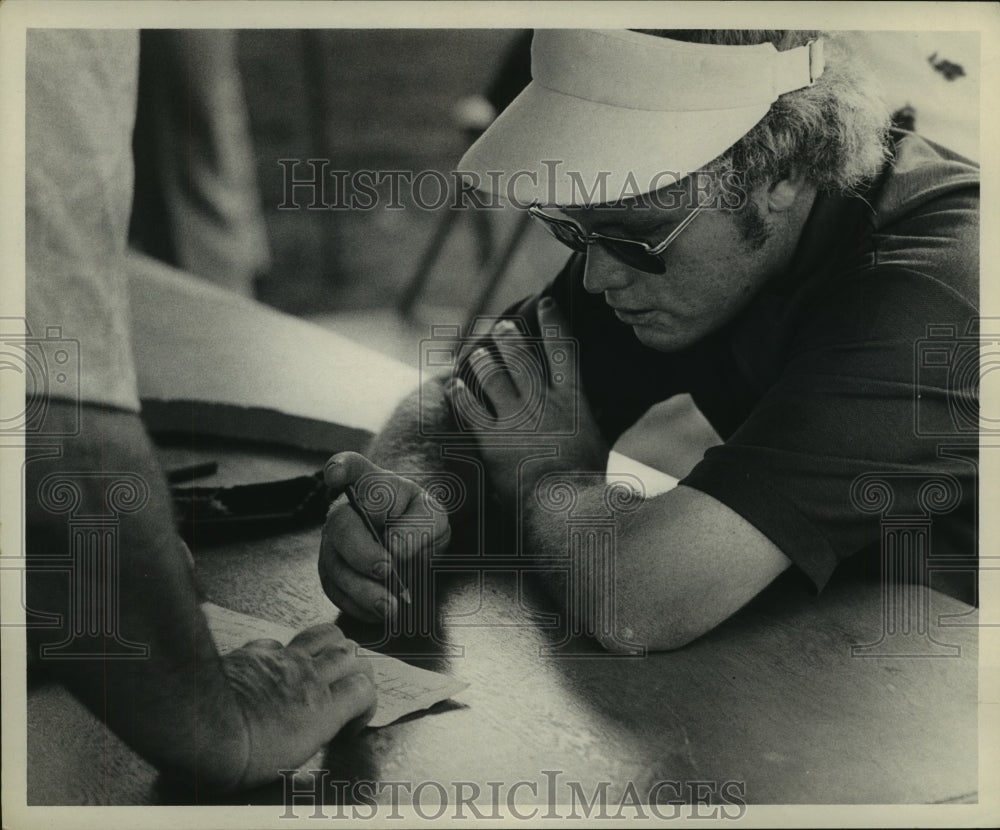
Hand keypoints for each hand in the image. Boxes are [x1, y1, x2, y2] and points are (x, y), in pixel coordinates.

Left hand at [220, 622, 375, 788]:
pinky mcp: (256, 652)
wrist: (202, 728)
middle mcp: (310, 676)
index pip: (365, 689)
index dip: (365, 704)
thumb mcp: (289, 761)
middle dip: (355, 669)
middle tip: (346, 686)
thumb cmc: (241, 756)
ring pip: (324, 634)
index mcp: (324, 708)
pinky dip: (283, 652)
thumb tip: (315, 727)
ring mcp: (283, 659)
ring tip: (324, 660)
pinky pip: (279, 642)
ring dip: (331, 645)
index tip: (351, 721)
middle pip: (351, 654)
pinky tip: (274, 665)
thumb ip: (312, 733)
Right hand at [319, 451, 451, 621]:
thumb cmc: (418, 518)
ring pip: (334, 565)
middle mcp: (344, 509)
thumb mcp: (432, 515)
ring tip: (390, 606)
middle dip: (362, 553)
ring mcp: (333, 541)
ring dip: (361, 589)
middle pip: (340, 526)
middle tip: (388, 569)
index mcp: (369, 483)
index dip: (340, 468)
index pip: (351, 466)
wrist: (411, 538)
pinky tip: (379, 611)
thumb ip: (419, 525)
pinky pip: (337, 590)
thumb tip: (394, 548)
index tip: (336, 474)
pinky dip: (358, 605)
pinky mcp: (332, 570)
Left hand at [448, 298, 608, 504]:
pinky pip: (471, 407)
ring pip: (493, 374)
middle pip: (522, 356)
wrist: (563, 509)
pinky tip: (455, 385)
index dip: (553, 323)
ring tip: (478, 352)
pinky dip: (462, 393)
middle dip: (508, 336)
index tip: (545, 303)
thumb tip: (594, 410)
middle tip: (499, 327)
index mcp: (573, 402)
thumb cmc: (584, 484)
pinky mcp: (492, 439)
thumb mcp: (596, 446)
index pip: (563, 350)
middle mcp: (543, 403)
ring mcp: (516, 419)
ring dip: (483, 359)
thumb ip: (588, 422)